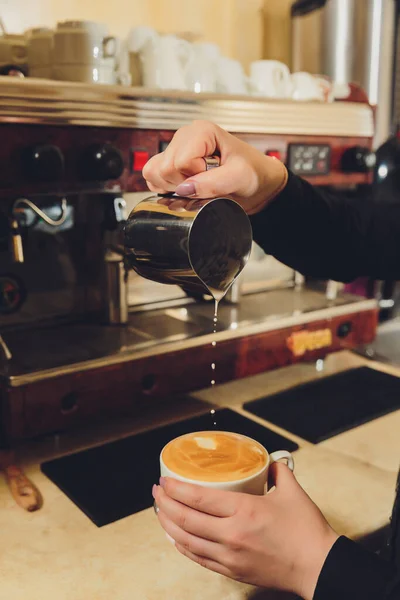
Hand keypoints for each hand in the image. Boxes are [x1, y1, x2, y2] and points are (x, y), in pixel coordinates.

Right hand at [143, 120, 287, 214]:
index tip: (213, 175)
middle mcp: (184, 137)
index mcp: (201, 131)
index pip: (180, 161)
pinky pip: (152, 177)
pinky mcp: (171, 163)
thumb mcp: (239, 177)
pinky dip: (165, 188)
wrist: (257, 181)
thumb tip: (184, 189)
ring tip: (197, 184)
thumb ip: (213, 183)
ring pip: (153, 172)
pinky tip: (186, 187)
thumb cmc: (252, 172)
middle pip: (164, 168)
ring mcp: (175, 150)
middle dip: (184, 183)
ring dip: (173, 186)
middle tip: (206, 182)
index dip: (195, 176)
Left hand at [152, 463, 337, 598]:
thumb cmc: (307, 531)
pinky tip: (175, 538)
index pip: (198, 498)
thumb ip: (278, 470)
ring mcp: (229, 556)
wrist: (319, 567)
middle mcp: (231, 535)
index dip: (175, 488)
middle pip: (185, 519)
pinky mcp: (232, 572)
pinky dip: (182, 547)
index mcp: (244, 511)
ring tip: (160, 512)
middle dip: (164, 504)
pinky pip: (198, 559)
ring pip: (186, 541)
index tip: (164, 479)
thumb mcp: (292, 491)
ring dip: (168, 525)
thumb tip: (268, 461)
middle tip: (156, 492)